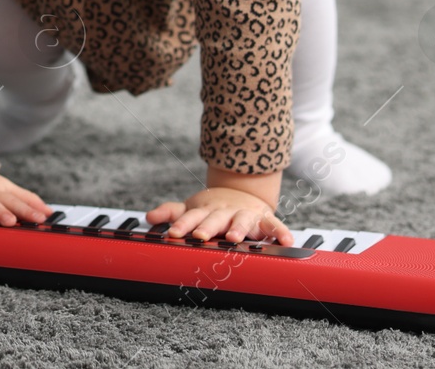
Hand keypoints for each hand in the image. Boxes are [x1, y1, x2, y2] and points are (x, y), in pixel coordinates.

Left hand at [146, 186, 293, 245]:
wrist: (243, 193)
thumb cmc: (214, 207)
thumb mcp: (192, 208)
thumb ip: (172, 212)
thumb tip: (148, 216)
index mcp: (206, 210)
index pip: (191, 217)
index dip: (182, 225)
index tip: (172, 233)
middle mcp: (224, 212)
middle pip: (215, 219)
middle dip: (207, 227)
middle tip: (200, 236)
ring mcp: (244, 214)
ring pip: (242, 220)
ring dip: (238, 228)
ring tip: (234, 237)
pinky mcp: (264, 218)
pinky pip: (274, 225)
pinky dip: (281, 232)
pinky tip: (286, 241)